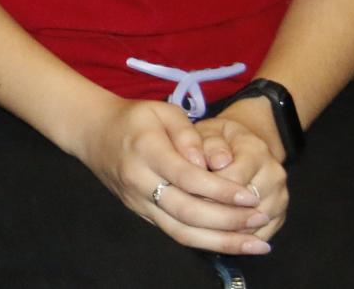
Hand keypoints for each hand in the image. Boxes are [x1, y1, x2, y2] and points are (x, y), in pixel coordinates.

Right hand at [66, 96, 272, 255]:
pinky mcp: (141, 214)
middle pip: (187, 211)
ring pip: (181, 232)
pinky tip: (233, 242)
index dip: (221, 190)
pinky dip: (207, 242)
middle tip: (260, 217)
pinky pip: (176, 235)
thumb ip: (189, 133)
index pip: (187, 178)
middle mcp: (139, 182)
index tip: (250, 195)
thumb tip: (209, 162)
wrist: (93, 133)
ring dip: (222, 242)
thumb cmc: (134, 118)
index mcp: (145, 151)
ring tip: (256, 243)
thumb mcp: (162, 111)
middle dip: (228, 220)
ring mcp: (138, 203)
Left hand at [193, 113, 289, 244]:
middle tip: (188, 211)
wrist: (244, 147)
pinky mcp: (278, 216)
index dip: (206, 189)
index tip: (184, 192)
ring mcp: (280, 198)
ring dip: (225, 229)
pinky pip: (258, 236)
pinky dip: (236, 239)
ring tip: (198, 224)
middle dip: (214, 212)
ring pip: (252, 225)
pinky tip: (214, 233)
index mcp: (256, 151)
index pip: (233, 179)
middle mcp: (274, 175)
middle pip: (245, 205)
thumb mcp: (210, 133)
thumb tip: (218, 162)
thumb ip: (211, 145)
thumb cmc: (218, 141)